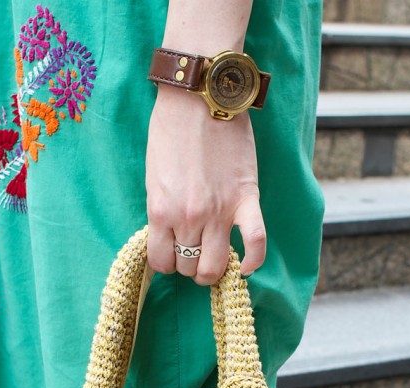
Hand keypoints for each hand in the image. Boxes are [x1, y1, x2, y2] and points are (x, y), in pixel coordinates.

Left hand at [145, 85, 265, 284]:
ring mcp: (219, 212)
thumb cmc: (171, 130)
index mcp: (160, 211)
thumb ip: (162, 209)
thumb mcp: (154, 176)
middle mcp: (188, 217)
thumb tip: (171, 235)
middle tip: (193, 252)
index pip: (162, 262)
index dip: (166, 263)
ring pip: (216, 266)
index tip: (172, 255)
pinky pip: (255, 243)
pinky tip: (246, 266)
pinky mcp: (246, 200)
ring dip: (213, 269)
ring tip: (214, 259)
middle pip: (189, 267)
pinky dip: (253, 260)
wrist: (200, 96)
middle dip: (189, 266)